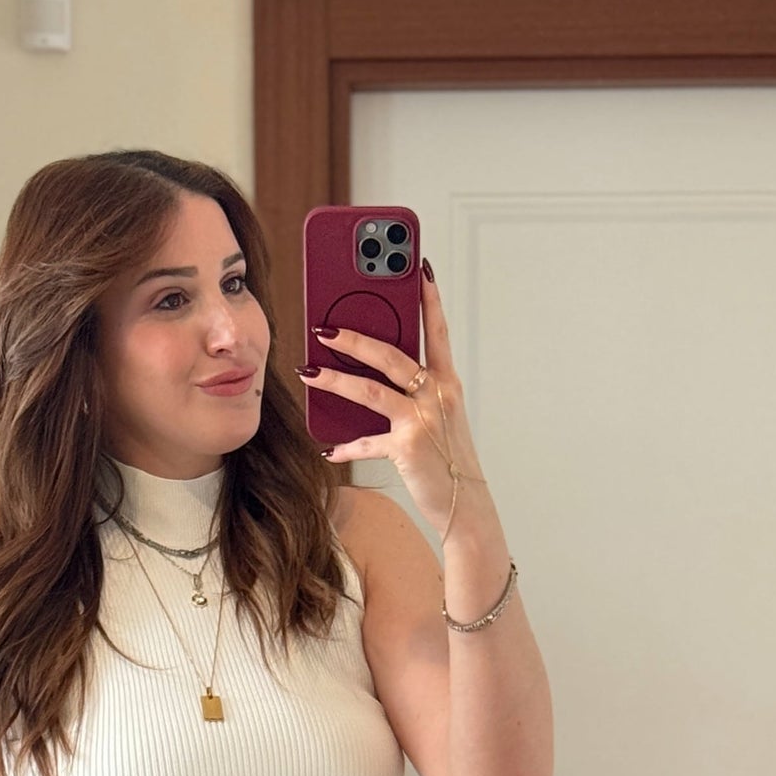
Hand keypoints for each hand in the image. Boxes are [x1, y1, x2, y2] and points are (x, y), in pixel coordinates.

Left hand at [299, 262, 484, 543]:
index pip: (437, 332)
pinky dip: (347, 446)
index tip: (418, 269)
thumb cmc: (448, 461)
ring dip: (336, 379)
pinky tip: (329, 448)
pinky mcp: (407, 447)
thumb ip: (416, 393)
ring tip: (309, 371)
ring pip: (372, 390)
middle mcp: (437, 396)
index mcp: (447, 384)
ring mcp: (422, 420)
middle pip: (391, 354)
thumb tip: (373, 376)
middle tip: (325, 328)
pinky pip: (368, 441)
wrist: (466, 507)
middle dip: (355, 338)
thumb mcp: (440, 419)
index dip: (429, 299)